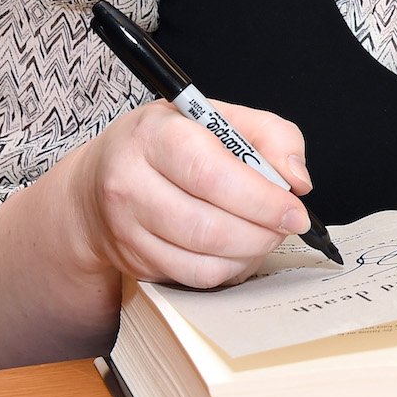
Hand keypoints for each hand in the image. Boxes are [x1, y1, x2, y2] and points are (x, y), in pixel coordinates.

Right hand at [62, 99, 312, 290]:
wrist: (100, 180)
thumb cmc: (170, 143)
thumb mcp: (218, 118)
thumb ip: (270, 135)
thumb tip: (296, 181)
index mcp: (153, 135)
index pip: (210, 174)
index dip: (260, 198)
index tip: (294, 209)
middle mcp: (130, 183)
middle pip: (208, 226)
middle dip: (262, 232)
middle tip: (288, 224)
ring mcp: (126, 229)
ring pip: (203, 260)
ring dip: (250, 253)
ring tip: (266, 234)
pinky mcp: (133, 262)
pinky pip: (194, 278)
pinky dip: (229, 269)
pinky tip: (240, 249)